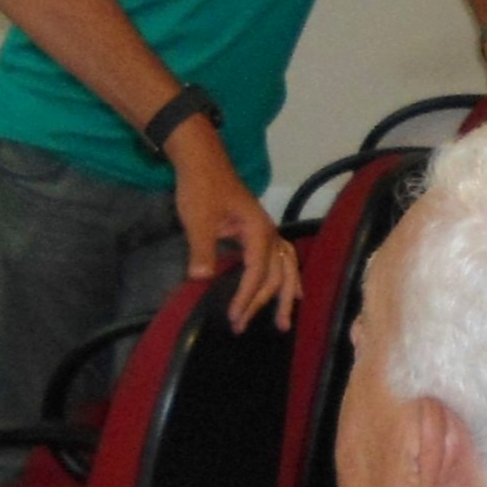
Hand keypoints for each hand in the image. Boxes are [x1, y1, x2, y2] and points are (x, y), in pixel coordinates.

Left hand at [165, 133, 300, 331]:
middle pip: (276, 275)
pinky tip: (289, 292)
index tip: (234, 317)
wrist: (202, 160)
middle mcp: (269, 233)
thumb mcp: (198, 219)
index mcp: (258, 231)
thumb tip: (201, 279)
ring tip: (283, 321)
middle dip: (264, 304)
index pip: (257, 273)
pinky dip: (285, 278)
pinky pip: (279, 260)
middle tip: (245, 327)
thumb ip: (202, 250)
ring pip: (284, 268)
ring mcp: (267, 232)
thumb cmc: (201, 187)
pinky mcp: (258, 231)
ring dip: (284, 295)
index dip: (247, 297)